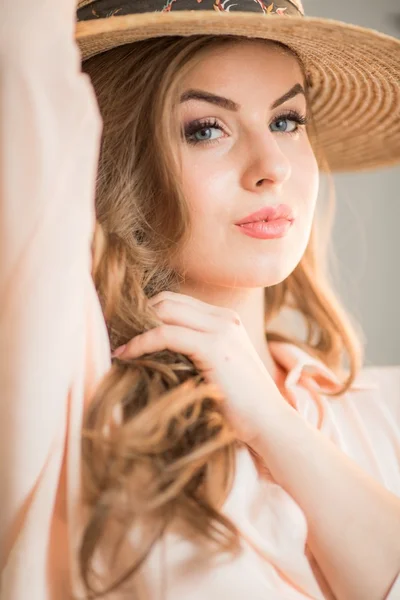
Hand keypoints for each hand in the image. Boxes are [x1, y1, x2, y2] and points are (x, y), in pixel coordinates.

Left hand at [112, 291, 284, 445]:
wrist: (269, 424)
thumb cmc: (239, 405)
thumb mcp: (214, 369)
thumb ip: (191, 352)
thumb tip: (150, 349)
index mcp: (226, 320)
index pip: (177, 301)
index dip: (148, 312)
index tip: (124, 329)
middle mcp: (224, 319)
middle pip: (168, 300)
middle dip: (138, 314)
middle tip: (114, 333)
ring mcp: (222, 330)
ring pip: (165, 311)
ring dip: (136, 326)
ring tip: (117, 344)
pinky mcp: (214, 347)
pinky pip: (165, 334)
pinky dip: (141, 342)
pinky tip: (126, 355)